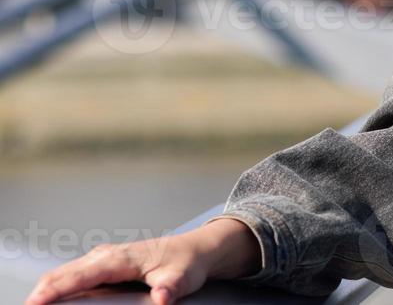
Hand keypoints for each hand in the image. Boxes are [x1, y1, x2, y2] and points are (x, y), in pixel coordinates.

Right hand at [26, 218, 259, 304]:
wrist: (197, 250)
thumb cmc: (188, 262)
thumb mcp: (184, 277)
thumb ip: (172, 287)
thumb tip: (164, 297)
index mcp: (120, 258)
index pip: (79, 275)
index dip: (54, 291)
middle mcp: (105, 256)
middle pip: (61, 275)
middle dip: (39, 294)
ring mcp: (101, 260)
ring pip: (62, 275)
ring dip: (45, 292)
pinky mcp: (102, 267)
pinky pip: (71, 278)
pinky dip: (55, 290)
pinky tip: (49, 303)